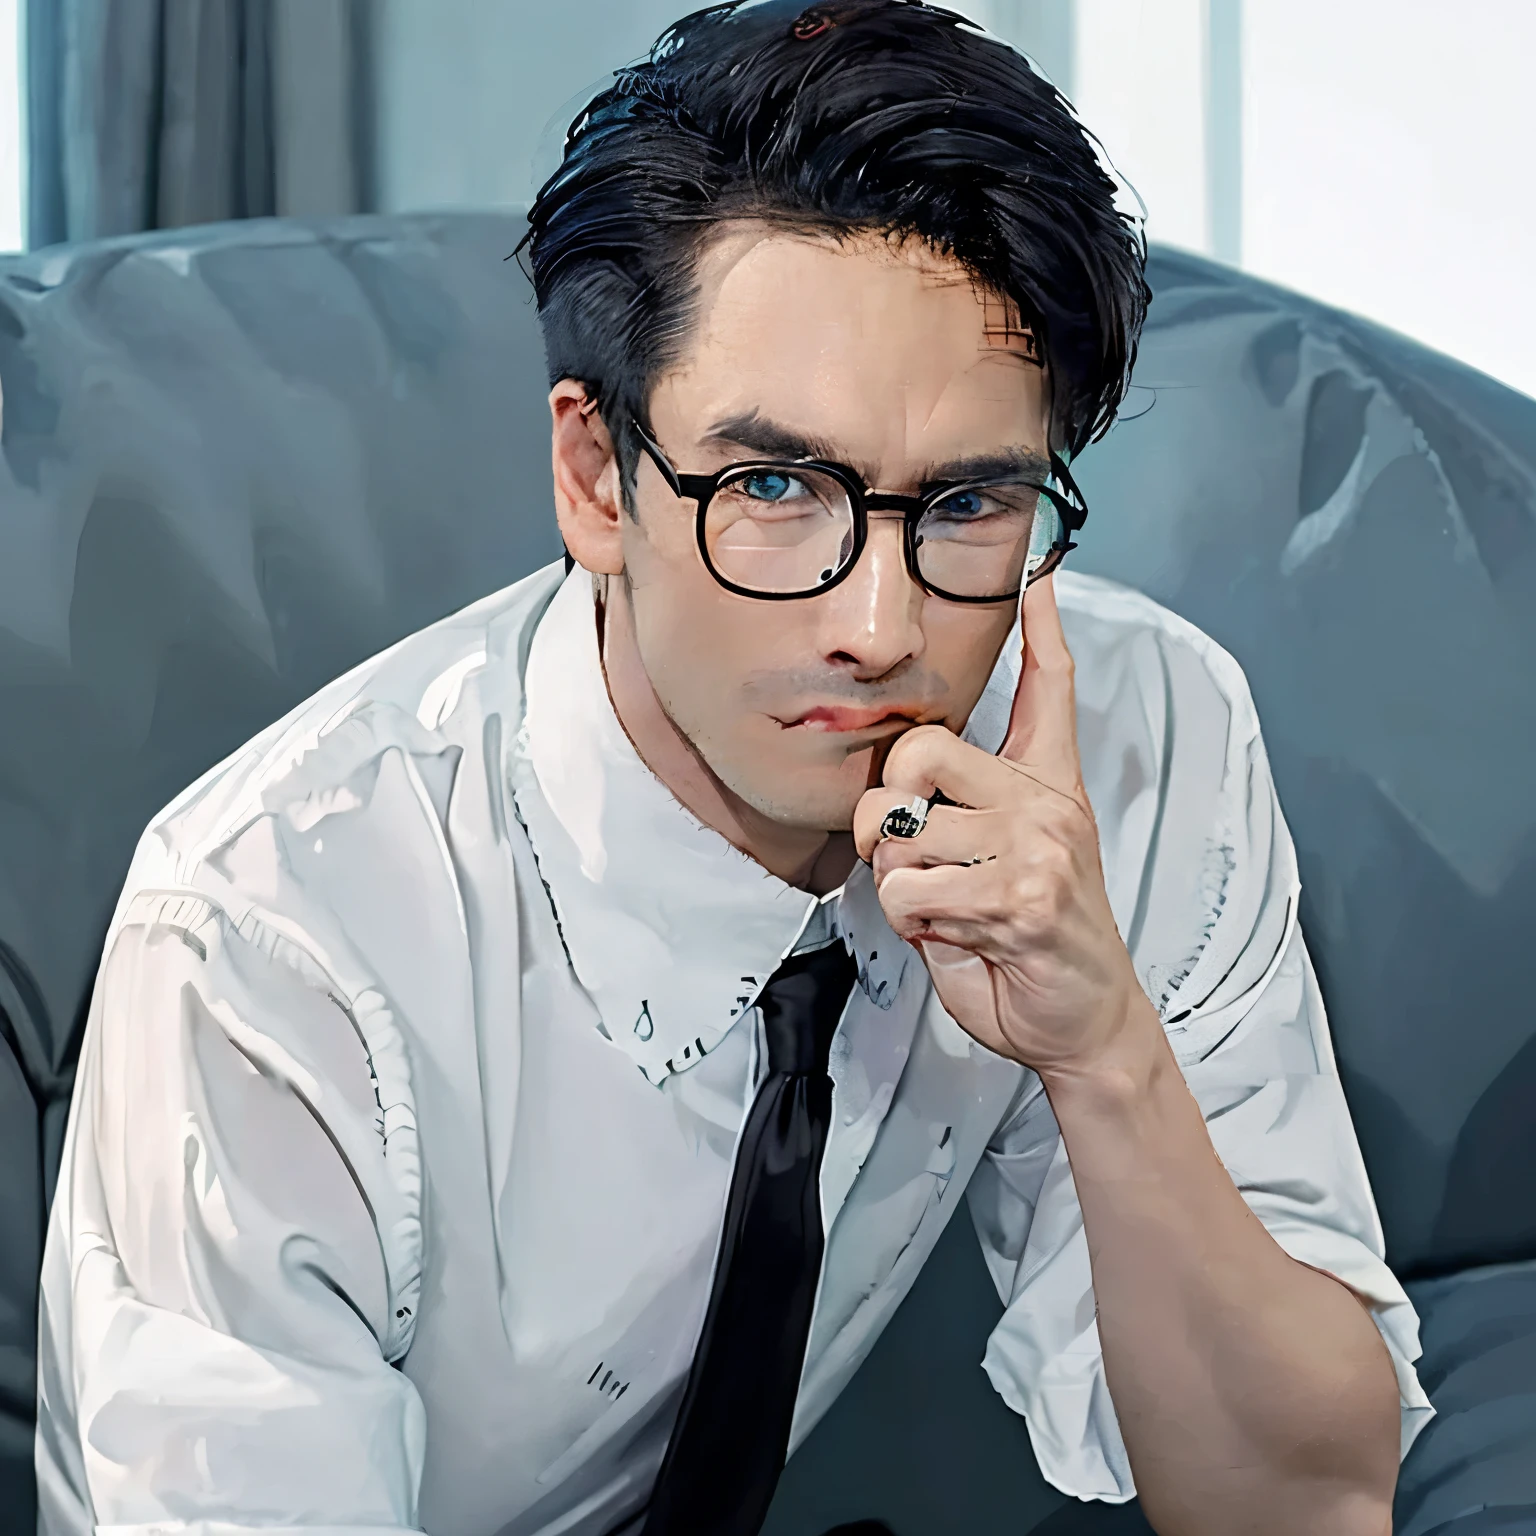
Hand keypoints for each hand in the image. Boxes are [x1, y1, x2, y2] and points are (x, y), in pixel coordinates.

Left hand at [852, 573, 1151, 1078]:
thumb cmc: (1027, 945)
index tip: (1038, 573)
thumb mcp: (1000, 867)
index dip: (1041, 628)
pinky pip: (909, 889)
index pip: (1050, 689)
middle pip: (918, 752)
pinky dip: (913, 922)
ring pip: (900, 833)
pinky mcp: (1020, 895)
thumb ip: (955, 820)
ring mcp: (1037, 845)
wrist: (1082, 1020)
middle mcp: (1045, 802)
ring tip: (948, 908)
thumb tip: (891, 798)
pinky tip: (958, 934)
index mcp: (1045, 786)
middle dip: (883, 810)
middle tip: (908, 855)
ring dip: (900, 884)